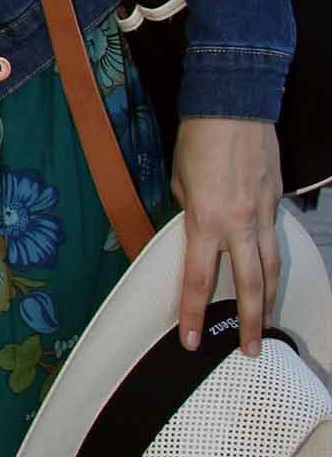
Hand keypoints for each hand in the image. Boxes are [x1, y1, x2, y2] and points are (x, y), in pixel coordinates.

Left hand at [170, 116, 282, 354]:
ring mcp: (263, 213)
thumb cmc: (198, 140)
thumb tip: (196, 231)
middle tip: (251, 350)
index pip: (198, 279)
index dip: (192, 313)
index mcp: (206, 221)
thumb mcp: (180, 184)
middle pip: (249, 285)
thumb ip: (190, 215)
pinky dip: (273, 262)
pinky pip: (275, 240)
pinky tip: (270, 276)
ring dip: (267, 299)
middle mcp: (239, 224)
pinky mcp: (277, 201)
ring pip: (270, 267)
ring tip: (264, 323)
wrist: (234, 105)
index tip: (189, 340)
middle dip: (249, 322)